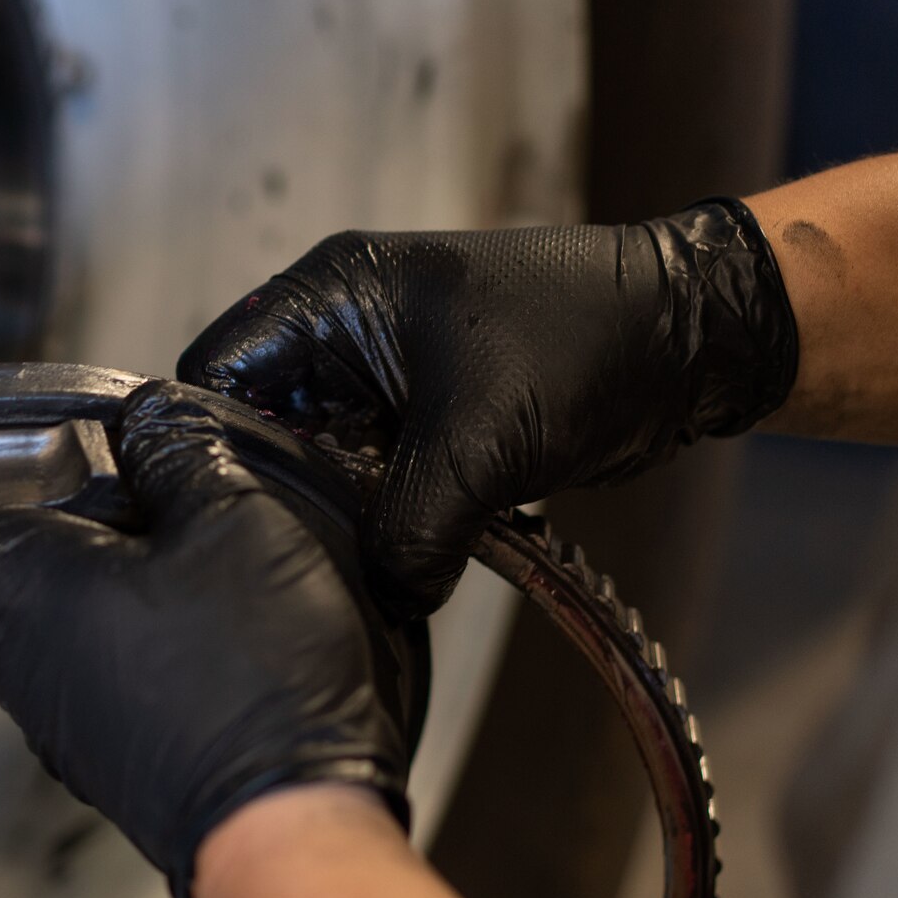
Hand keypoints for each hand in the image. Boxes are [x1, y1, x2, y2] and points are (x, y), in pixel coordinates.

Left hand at [0, 383, 410, 897]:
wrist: (288, 828)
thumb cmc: (251, 681)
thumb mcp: (237, 515)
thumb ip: (184, 451)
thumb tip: (154, 422)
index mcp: (16, 582)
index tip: (30, 438)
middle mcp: (13, 659)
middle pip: (13, 555)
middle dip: (76, 512)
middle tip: (155, 481)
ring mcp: (54, 718)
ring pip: (65, 614)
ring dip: (118, 578)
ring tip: (202, 553)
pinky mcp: (104, 756)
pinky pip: (105, 669)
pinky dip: (144, 637)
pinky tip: (216, 624)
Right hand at [177, 199, 797, 616]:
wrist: (689, 339)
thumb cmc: (584, 348)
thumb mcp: (479, 448)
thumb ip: (408, 532)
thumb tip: (379, 601)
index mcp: (330, 296)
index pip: (217, 371)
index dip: (207, 444)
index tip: (218, 520)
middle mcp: (343, 329)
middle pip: (261, 423)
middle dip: (277, 491)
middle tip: (281, 560)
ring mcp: (385, 373)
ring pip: (320, 459)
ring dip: (336, 511)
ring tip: (341, 567)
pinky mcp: (425, 416)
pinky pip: (373, 476)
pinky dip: (382, 515)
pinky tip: (392, 559)